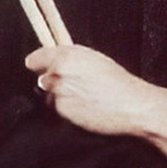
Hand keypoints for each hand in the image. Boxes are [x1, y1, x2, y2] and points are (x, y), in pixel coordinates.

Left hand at [27, 44, 166, 137]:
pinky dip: (69, 110)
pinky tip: (86, 107)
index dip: (38, 63)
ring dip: (61, 97)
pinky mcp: (62, 111)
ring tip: (85, 97)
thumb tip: (55, 60)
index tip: (37, 67)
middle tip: (75, 85)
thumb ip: (70, 58)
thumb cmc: (119, 82)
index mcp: (66, 56)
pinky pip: (59, 110)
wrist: (131, 106)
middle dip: (53, 81)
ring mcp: (58, 93)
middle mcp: (58, 73)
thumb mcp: (94, 59)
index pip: (35, 59)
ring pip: (50, 95)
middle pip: (42, 78)